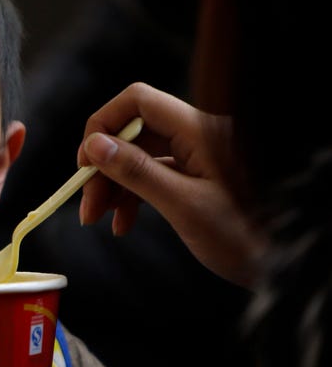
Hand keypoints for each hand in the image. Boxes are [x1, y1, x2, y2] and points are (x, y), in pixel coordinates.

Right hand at [76, 82, 264, 286]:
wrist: (282, 265)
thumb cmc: (242, 237)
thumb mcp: (183, 206)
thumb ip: (137, 172)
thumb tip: (94, 145)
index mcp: (198, 131)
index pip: (137, 101)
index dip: (103, 124)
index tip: (84, 163)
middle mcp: (196, 136)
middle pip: (133, 132)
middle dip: (103, 166)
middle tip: (86, 204)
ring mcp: (197, 157)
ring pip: (139, 156)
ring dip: (113, 185)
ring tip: (98, 219)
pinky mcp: (196, 177)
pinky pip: (153, 176)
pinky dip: (131, 197)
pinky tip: (122, 224)